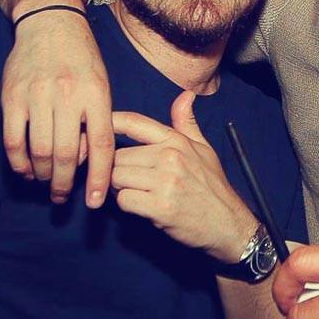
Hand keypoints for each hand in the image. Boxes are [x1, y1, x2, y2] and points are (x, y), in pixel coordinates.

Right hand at [1, 9, 112, 207]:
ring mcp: (38, 95)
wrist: (50, 23)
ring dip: (43, 175)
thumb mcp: (101, 85)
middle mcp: (68, 95)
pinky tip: (26, 170)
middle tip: (63, 196)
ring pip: (39, 151)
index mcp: (97, 94)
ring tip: (47, 183)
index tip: (96, 202)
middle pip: (67, 154)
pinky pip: (13, 140)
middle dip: (65, 184)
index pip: (101, 145)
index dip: (99, 178)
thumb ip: (97, 121)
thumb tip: (89, 163)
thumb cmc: (82, 60)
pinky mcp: (12, 97)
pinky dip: (19, 162)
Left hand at [110, 91, 256, 261]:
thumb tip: (186, 95)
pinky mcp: (160, 206)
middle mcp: (170, 157)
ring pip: (117, 177)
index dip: (108, 122)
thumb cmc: (212, 187)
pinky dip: (129, 206)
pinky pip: (124, 200)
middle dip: (118, 170)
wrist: (228, 224)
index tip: (90, 128)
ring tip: (140, 194)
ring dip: (121, 189)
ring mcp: (165, 181)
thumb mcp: (204, 149)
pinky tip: (144, 208)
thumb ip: (187, 123)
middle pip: (117, 156)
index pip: (133, 123)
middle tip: (133, 182)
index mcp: (176, 141)